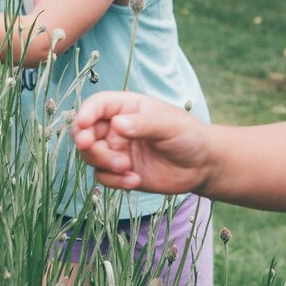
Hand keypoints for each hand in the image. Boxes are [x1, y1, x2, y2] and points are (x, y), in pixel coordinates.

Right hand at [73, 92, 209, 194]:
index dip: (86, 112)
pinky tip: (135, 180)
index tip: (84, 124)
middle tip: (89, 147)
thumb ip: (144, 123)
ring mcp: (117, 150)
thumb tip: (116, 124)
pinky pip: (103, 176)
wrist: (201, 166)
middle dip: (85, 141)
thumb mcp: (170, 125)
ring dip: (103, 162)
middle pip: (85, 131)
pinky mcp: (120, 172)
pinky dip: (113, 181)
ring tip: (126, 167)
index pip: (98, 104)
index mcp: (127, 108)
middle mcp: (117, 127)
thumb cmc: (188, 136)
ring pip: (90, 155)